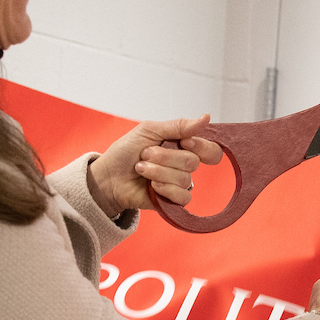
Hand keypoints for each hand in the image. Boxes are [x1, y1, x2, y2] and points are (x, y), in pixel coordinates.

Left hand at [87, 116, 222, 217]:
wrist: (109, 175)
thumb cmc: (126, 152)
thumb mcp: (149, 130)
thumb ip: (179, 126)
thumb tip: (206, 118)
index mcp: (182, 146)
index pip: (211, 149)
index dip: (201, 146)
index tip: (184, 142)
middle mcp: (183, 164)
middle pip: (193, 162)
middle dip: (165, 157)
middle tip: (145, 154)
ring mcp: (179, 183)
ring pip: (184, 179)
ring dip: (157, 172)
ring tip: (141, 169)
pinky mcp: (173, 200)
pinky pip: (183, 196)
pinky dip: (164, 189)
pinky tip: (151, 186)